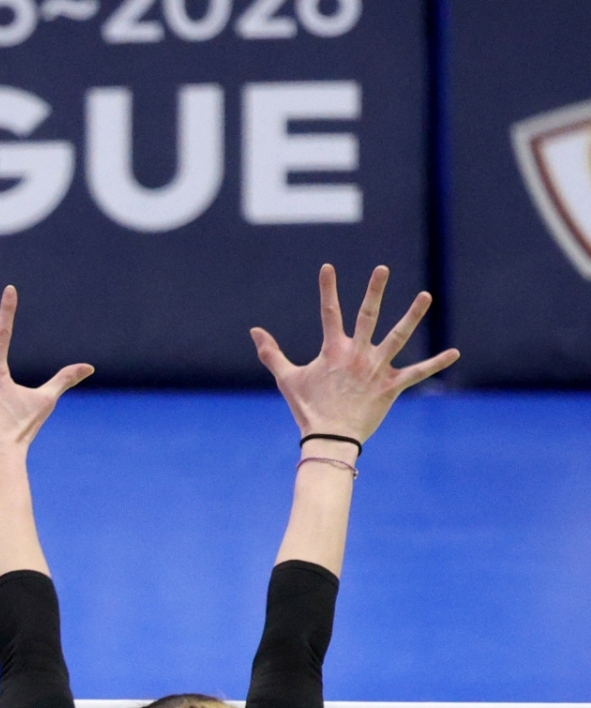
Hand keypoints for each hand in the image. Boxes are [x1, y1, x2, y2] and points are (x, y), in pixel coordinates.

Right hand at [250, 264, 458, 444]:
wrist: (329, 439)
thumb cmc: (308, 410)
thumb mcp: (288, 380)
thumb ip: (272, 354)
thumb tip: (254, 331)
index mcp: (334, 350)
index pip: (329, 312)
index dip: (328, 289)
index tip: (328, 267)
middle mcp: (358, 354)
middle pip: (368, 316)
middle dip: (374, 291)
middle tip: (382, 269)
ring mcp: (377, 369)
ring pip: (398, 336)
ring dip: (413, 316)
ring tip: (425, 296)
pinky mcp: (391, 386)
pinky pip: (417, 373)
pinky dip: (436, 363)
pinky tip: (454, 353)